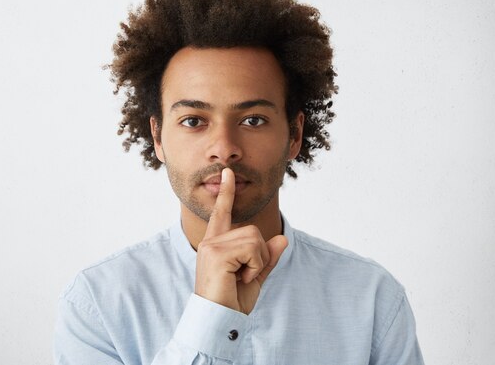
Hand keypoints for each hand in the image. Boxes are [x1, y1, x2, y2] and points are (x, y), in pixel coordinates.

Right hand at [194, 168, 287, 313]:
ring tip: (240, 278)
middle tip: (244, 276)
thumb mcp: (255, 277)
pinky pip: (252, 249)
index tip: (228, 173)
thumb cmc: (231, 301)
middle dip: (259, 256)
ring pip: (254, 238)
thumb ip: (267, 257)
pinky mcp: (216, 253)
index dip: (226, 193)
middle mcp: (211, 241)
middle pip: (253, 230)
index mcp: (216, 244)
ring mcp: (212, 246)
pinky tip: (239, 279)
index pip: (222, 213)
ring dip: (257, 262)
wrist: (219, 321)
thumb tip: (282, 239)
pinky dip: (254, 266)